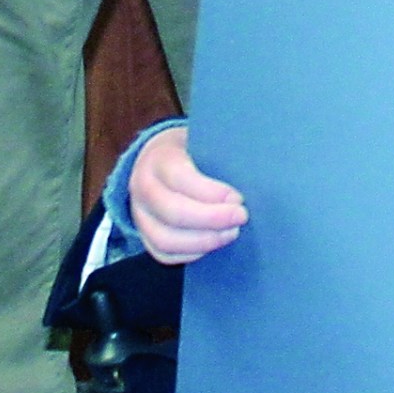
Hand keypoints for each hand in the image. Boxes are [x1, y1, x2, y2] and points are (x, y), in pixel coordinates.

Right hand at [129, 126, 246, 264]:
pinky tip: (213, 244)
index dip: (212, 193)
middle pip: (173, 213)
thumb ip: (219, 153)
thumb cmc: (190, 148)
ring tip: (231, 233)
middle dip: (211, 220)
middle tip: (241, 217)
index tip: (239, 198)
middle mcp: (143, 188)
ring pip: (165, 240)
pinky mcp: (144, 235)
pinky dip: (190, 254)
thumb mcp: (201, 138)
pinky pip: (163, 254)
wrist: (155, 158)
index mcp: (159, 158)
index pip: (182, 178)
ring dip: (203, 242)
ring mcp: (139, 215)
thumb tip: (254, 171)